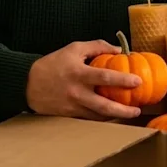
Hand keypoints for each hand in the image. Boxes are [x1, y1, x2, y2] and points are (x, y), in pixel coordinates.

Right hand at [26, 40, 142, 120]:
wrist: (27, 84)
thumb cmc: (53, 64)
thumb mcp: (74, 48)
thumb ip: (97, 46)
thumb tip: (118, 49)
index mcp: (79, 74)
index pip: (105, 77)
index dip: (123, 80)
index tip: (138, 81)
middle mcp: (77, 92)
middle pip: (104, 106)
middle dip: (123, 110)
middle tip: (138, 110)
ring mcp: (73, 106)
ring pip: (98, 116)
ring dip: (115, 117)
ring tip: (130, 114)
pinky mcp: (69, 115)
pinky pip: (90, 119)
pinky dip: (102, 118)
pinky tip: (112, 116)